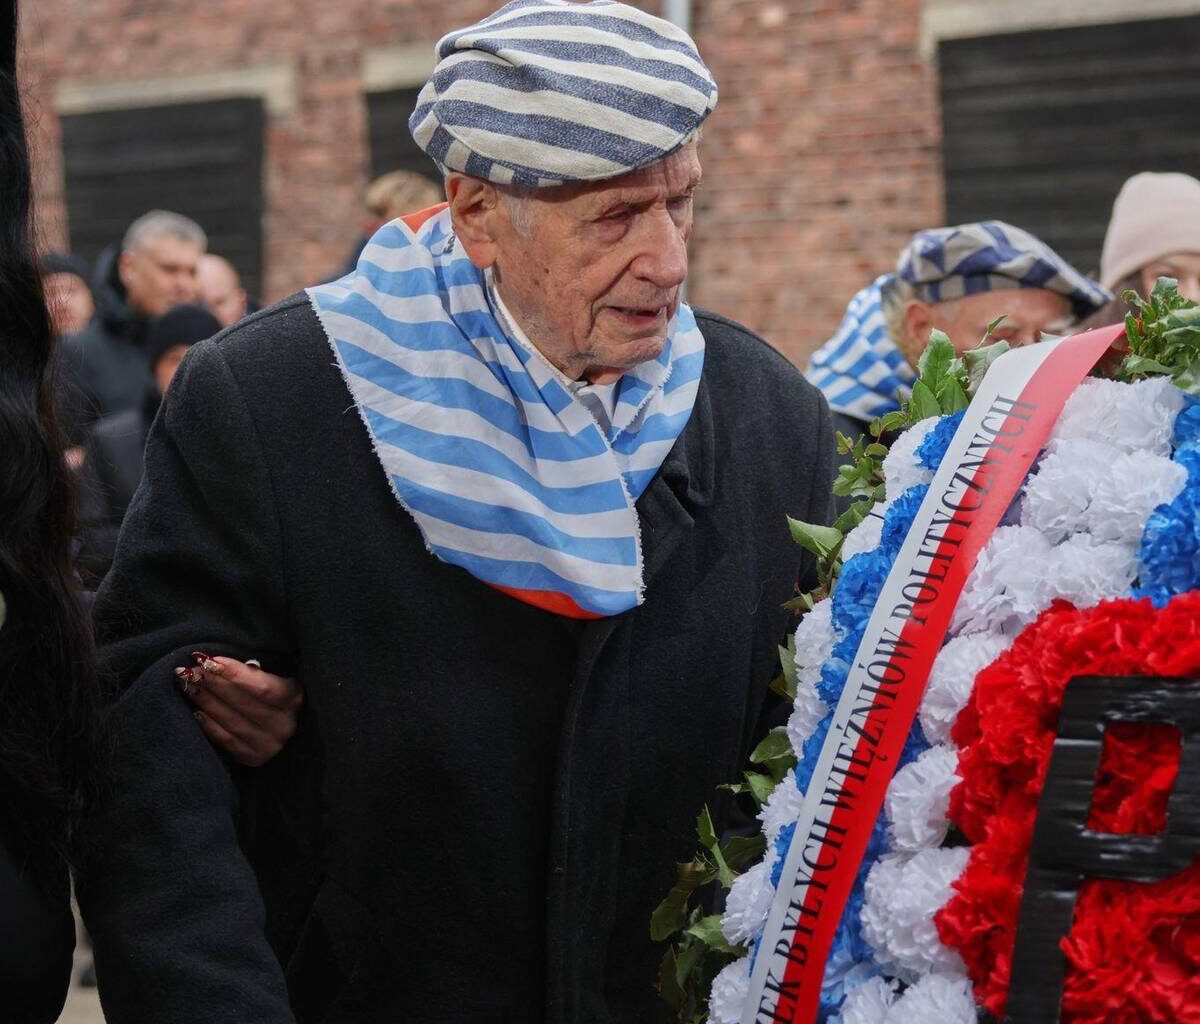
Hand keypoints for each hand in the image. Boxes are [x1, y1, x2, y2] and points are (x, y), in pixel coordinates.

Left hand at [175, 653, 302, 766]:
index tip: (208, 661)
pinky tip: (195, 710)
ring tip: (187, 686)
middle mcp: (284, 724)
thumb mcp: (274, 678)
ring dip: (205, 701)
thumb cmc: (274, 696)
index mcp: (293, 698)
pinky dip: (209, 724)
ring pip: (231, 720)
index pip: (261, 685)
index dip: (234, 673)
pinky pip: (226, 739)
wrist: (281, 728)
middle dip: (212, 684)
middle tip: (188, 670)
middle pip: (242, 702)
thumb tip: (213, 663)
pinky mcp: (254, 757)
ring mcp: (269, 743)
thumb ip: (252, 673)